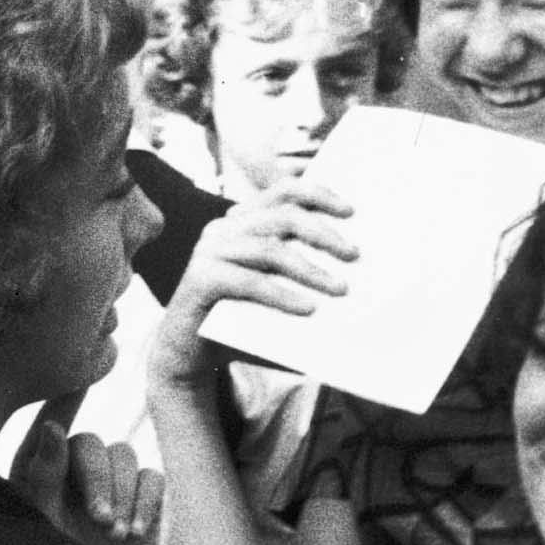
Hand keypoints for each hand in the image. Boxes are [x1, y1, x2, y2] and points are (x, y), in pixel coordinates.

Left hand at [9, 391, 161, 544]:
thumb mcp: (38, 524)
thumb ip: (42, 477)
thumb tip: (54, 428)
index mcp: (38, 472)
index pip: (49, 426)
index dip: (63, 398)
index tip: (76, 379)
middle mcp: (75, 474)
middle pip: (92, 444)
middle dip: (98, 477)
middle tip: (99, 518)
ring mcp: (113, 487)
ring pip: (125, 457)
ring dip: (121, 491)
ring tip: (114, 532)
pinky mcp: (145, 503)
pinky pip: (153, 479)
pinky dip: (146, 501)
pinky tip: (134, 532)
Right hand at [154, 181, 357, 394]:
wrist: (190, 353)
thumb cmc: (239, 320)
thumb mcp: (274, 286)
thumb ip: (299, 270)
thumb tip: (353, 267)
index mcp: (242, 221)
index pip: (283, 191)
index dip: (318, 194)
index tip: (351, 212)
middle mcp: (222, 229)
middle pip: (282, 216)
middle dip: (323, 233)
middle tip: (354, 256)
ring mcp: (207, 252)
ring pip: (269, 248)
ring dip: (310, 269)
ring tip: (339, 289)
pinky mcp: (198, 279)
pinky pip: (249, 282)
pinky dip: (282, 295)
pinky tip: (307, 308)